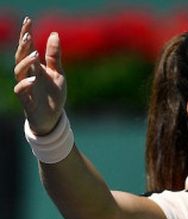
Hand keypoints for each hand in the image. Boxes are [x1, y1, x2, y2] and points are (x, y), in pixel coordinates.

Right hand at [13, 17, 66, 135]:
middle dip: (23, 46)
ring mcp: (26, 86)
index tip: (28, 20)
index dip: (27, 33)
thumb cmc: (53, 94)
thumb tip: (55, 33)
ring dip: (25, 62)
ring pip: (18, 71)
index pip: (28, 47)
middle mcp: (28, 74)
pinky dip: (25, 84)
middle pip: (20, 57)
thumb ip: (55, 56)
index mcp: (35, 66)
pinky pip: (21, 90)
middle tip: (27, 35)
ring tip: (35, 55)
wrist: (54, 117)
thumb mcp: (58, 73)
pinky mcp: (27, 100)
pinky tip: (33, 79)